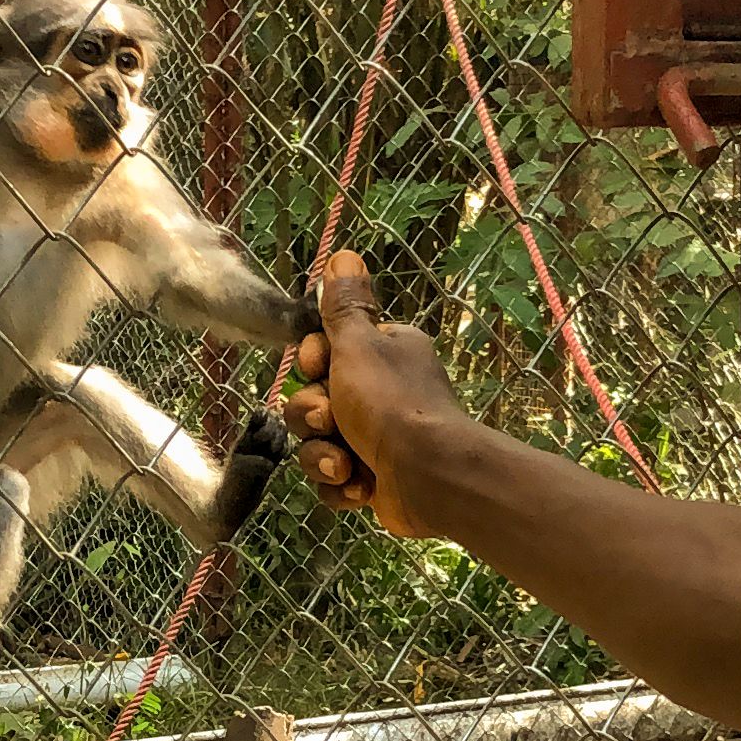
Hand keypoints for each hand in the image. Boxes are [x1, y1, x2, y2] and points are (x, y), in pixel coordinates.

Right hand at [280, 257, 470, 535]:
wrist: (429, 478)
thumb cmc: (390, 404)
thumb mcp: (359, 345)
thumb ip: (344, 306)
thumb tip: (344, 254)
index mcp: (381, 355)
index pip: (321, 354)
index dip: (311, 365)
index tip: (319, 369)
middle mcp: (379, 393)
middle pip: (312, 400)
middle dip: (314, 417)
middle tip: (333, 421)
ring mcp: (375, 440)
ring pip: (317, 444)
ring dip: (324, 456)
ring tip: (347, 465)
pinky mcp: (371, 481)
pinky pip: (332, 480)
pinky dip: (341, 486)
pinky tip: (361, 487)